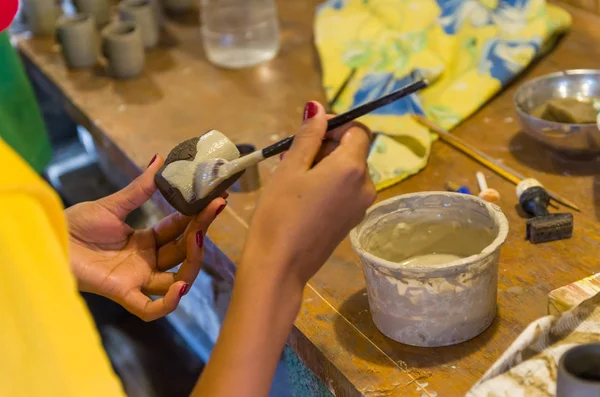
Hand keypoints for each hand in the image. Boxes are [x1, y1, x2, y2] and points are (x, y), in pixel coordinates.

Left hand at [65, 155, 225, 320]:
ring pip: (177, 280)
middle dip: (201, 232)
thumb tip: (160, 158)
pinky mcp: (122, 293)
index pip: (180, 230)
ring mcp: (137, 279)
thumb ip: (140, 187)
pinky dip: (168, 303)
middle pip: (184, 253)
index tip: (216, 199)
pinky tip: (180, 287)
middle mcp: (146, 262)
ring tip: (198, 239)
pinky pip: (150, 308)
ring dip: (192, 263)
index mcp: (146, 241)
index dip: (199, 217)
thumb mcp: (113, 204)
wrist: (49, 239)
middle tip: (214, 208)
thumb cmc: (75, 225)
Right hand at [192, 101, 374, 396]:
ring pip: (349, 171)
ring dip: (326, 165)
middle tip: (293, 155)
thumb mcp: (290, 168)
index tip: (310, 130)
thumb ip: (309, 136)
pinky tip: (303, 196)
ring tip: (294, 176)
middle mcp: (366, 185)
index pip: (358, 130)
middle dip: (327, 145)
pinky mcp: (353, 220)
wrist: (281, 265)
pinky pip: (346, 190)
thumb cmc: (280, 213)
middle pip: (354, 151)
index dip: (336, 125)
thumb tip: (319, 108)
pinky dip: (329, 184)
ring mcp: (362, 206)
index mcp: (352, 167)